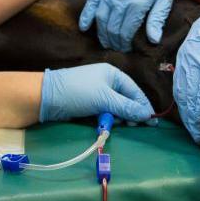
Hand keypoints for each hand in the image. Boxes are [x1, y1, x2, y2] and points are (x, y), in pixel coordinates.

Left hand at [40, 63, 154, 122]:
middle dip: (130, 113)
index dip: (143, 105)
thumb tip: (147, 115)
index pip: (134, 90)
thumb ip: (127, 107)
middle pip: (126, 100)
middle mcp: (107, 82)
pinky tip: (107, 125)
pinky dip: (107, 119)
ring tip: (118, 125)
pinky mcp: (89, 104)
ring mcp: (97, 93)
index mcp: (113, 74)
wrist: (47, 98)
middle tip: (133, 126)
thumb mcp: (105, 99)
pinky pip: (104, 112)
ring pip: (115, 108)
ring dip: (118, 117)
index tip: (152, 121)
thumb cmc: (78, 92)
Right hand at [79, 0, 184, 51]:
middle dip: (113, 41)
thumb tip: (153, 40)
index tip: (127, 50)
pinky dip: (86, 16)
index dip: (125, 44)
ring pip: (100, 18)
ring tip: (106, 42)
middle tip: (117, 49)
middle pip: (111, 27)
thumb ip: (156, 21)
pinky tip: (84, 27)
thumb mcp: (165, 1)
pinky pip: (92, 2)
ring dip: (102, 33)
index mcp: (136, 3)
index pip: (125, 31)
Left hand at [174, 0, 199, 142]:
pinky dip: (198, 106)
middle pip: (182, 88)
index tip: (190, 117)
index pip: (183, 79)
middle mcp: (189, 50)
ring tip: (197, 131)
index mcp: (191, 46)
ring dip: (192, 114)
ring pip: (188, 91)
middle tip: (194, 131)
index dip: (186, 100)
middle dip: (187, 111)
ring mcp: (198, 54)